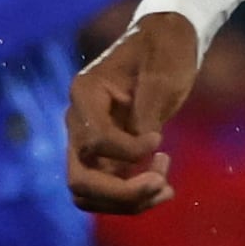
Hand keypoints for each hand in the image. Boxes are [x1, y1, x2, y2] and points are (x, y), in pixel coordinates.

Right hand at [67, 11, 201, 214]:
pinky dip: (133, 199)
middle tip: (162, 186)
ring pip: (89, 194)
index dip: (128, 151)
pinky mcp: (104, 156)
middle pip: (80, 179)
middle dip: (121, 194)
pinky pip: (107, 191)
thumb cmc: (165, 50)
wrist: (166, 43)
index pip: (93, 140)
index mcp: (85, 92)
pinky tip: (163, 187)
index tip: (160, 141)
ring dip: (128, 202)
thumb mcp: (162, 73)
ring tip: (166, 188)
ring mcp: (87, 141)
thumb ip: (146, 110)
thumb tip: (140, 150)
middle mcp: (78, 120)